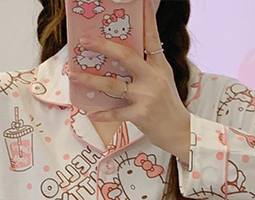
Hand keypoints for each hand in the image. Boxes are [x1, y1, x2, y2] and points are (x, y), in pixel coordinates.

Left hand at [69, 7, 191, 161]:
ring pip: (113, 85)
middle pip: (126, 56)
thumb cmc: (168, 106)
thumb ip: (146, 68)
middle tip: (85, 41)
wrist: (180, 132)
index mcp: (160, 66)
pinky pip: (115, 112)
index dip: (146, 17)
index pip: (152, 37)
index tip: (141, 0)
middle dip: (103, 47)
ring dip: (91, 79)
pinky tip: (90, 112)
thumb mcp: (163, 80)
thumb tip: (120, 57)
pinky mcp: (140, 115)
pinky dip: (101, 114)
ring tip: (74, 74)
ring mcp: (146, 96)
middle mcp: (153, 78)